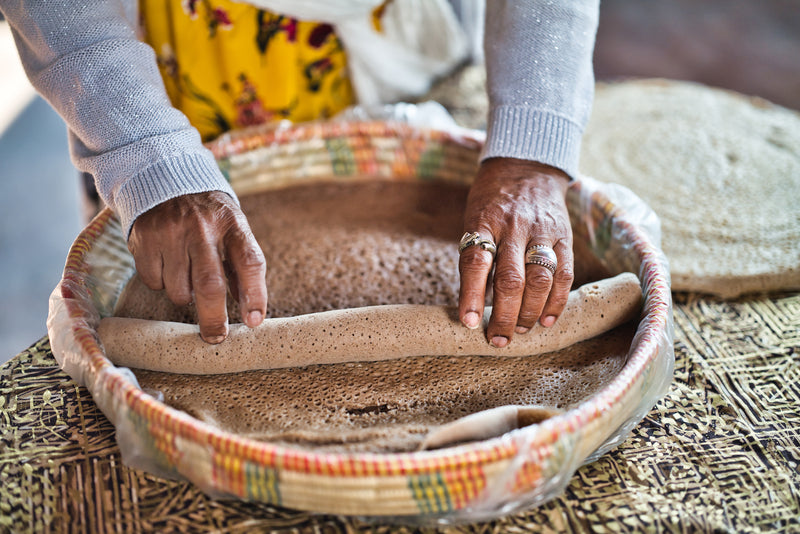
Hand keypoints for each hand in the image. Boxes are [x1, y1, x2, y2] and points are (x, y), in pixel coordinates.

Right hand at [128, 191, 267, 343]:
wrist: (165, 180)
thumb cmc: (209, 218)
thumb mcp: (233, 230)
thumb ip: (241, 267)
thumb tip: (249, 313)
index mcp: (232, 223)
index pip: (250, 262)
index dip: (255, 295)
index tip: (254, 321)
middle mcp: (202, 228)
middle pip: (210, 285)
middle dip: (214, 318)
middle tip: (216, 337)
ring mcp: (171, 233)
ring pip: (180, 290)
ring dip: (186, 297)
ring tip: (188, 276)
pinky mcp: (144, 240)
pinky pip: (154, 283)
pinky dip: (162, 284)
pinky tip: (167, 265)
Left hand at [458, 158, 573, 346]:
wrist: (527, 166)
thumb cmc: (492, 202)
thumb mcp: (474, 219)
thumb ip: (476, 256)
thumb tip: (474, 305)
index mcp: (484, 222)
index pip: (476, 262)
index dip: (472, 295)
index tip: (469, 323)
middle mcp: (514, 227)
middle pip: (511, 279)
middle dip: (504, 315)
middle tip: (497, 339)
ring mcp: (542, 231)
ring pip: (540, 280)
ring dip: (530, 312)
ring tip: (520, 330)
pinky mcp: (564, 236)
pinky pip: (565, 274)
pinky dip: (556, 302)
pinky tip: (546, 320)